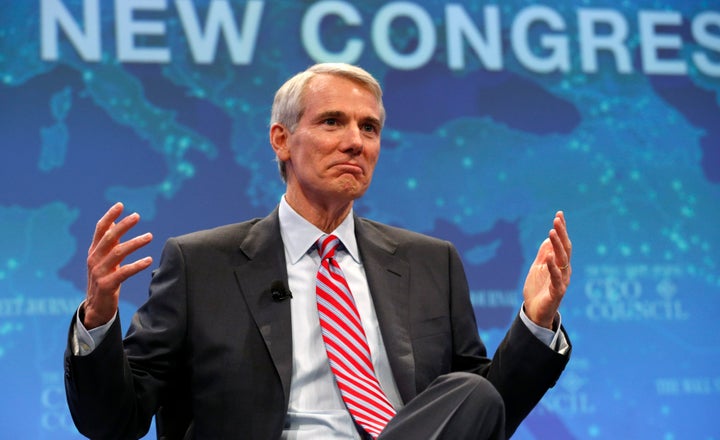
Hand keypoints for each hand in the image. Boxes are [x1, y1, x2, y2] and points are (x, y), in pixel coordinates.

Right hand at [83, 202, 152, 328]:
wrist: (96, 307)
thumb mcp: (104, 259)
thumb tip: (115, 222)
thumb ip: (109, 243)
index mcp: (94, 251)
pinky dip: (137, 265)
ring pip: (117, 253)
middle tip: (137, 216)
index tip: (120, 205)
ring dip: (135, 243)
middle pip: (109, 238)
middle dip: (123, 225)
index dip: (109, 216)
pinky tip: (149, 260)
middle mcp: (94, 259)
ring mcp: (99, 272)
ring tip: (150, 236)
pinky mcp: (107, 285)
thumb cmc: (104, 279)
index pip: (100, 230)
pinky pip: (124, 272)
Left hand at [522, 211, 571, 328]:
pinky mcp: (556, 292)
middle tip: (556, 220)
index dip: (562, 229)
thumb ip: (543, 255)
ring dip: (558, 246)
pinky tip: (549, 257)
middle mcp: (564, 271)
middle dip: (561, 233)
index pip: (563, 244)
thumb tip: (548, 238)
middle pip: (565, 249)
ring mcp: (562, 281)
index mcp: (560, 264)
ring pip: (562, 261)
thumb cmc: (538, 290)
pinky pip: (556, 279)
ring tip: (552, 232)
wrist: (534, 312)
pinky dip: (553, 267)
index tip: (559, 214)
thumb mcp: (537, 268)